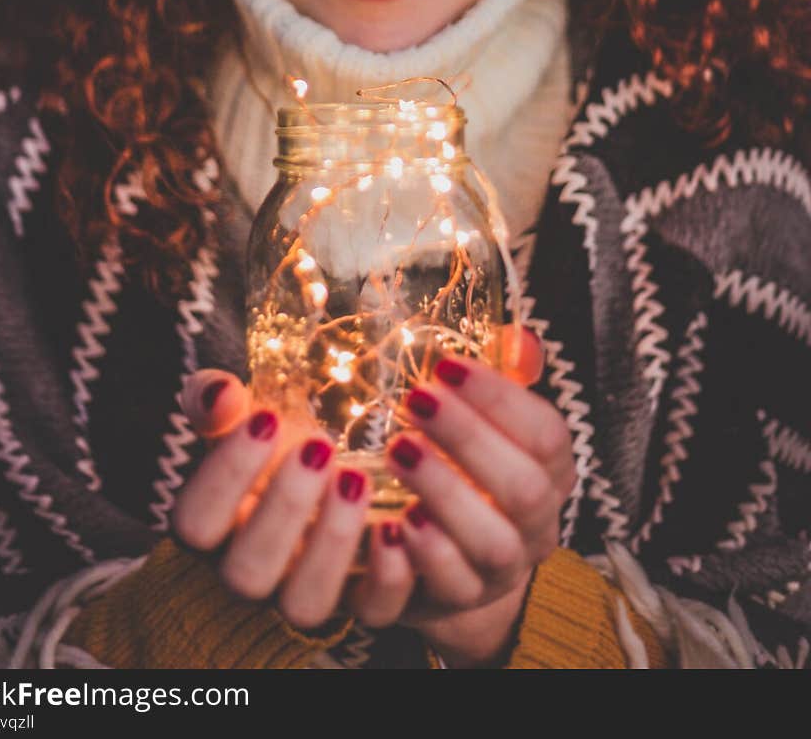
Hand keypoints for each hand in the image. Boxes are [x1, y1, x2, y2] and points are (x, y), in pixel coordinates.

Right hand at [171, 371, 417, 633]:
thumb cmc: (274, 451)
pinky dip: (387, 578)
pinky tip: (395, 525)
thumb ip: (221, 407)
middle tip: (319, 447)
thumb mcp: (244, 423)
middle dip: (284, 507)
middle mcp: (251, 574)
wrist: (322, 483)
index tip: (266, 419)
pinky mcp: (360, 603)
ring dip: (332, 541)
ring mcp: (303, 595)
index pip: (196, 522)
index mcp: (214, 530)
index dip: (226, 475)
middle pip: (248, 572)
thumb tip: (219, 393)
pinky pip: (371, 613)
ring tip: (355, 478)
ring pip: (305, 604)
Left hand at [355, 332, 575, 667]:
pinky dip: (422, 558)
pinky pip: (449, 591)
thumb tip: (518, 337)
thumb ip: (505, 382)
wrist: (447, 572)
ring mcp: (499, 575)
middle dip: (469, 440)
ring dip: (444, 493)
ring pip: (492, 545)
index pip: (548, 435)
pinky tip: (391, 524)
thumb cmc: (469, 480)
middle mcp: (535, 529)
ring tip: (396, 449)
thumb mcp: (489, 428)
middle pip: (524, 489)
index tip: (447, 366)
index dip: (502, 399)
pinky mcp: (455, 605)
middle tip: (414, 401)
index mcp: (551, 476)